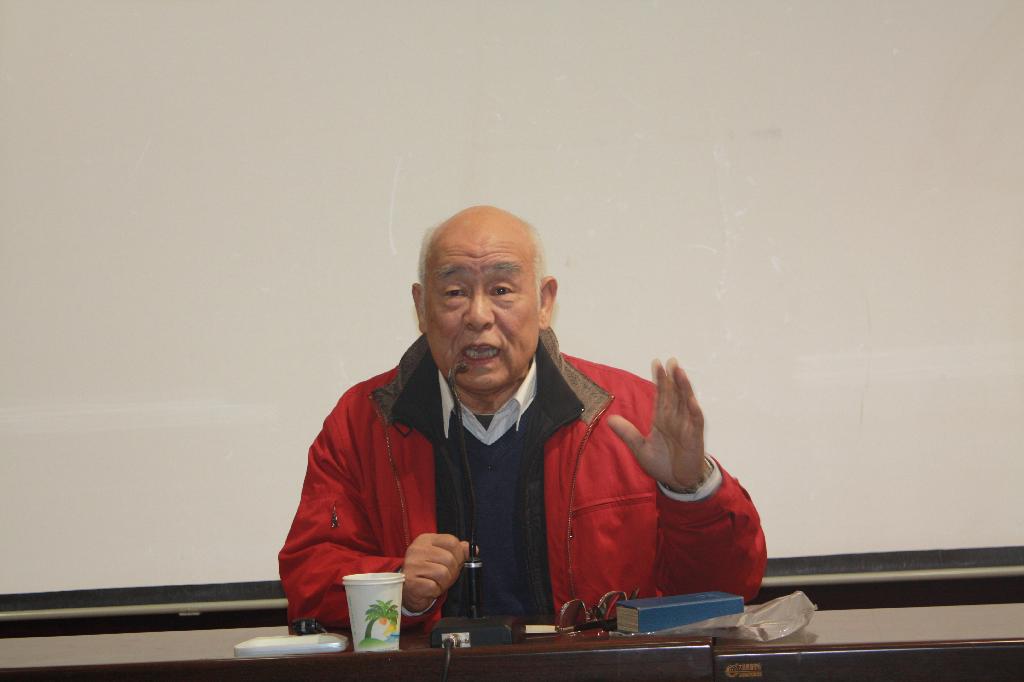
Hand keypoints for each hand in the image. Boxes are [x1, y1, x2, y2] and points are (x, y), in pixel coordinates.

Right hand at [400, 533, 468, 612]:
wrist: (408, 591)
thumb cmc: (427, 572)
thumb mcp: (442, 557)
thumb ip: (457, 551)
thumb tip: (471, 548)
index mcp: (425, 540)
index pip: (451, 541)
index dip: (460, 554)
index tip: (457, 561)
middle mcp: (417, 550)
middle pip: (449, 558)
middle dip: (452, 571)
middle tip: (445, 576)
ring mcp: (412, 565)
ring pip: (443, 573)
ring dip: (444, 582)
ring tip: (437, 582)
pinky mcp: (411, 582)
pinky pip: (434, 587)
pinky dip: (435, 591)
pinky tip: (429, 589)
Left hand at [607, 358, 706, 489]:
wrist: (677, 482)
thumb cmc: (663, 464)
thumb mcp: (640, 449)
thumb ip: (628, 434)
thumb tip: (610, 419)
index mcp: (663, 420)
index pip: (662, 396)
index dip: (660, 380)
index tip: (656, 363)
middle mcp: (675, 419)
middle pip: (674, 394)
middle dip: (672, 378)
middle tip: (670, 360)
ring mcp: (686, 427)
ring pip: (686, 403)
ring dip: (684, 387)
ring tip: (679, 372)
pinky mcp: (695, 438)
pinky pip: (695, 422)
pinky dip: (693, 411)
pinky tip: (690, 399)